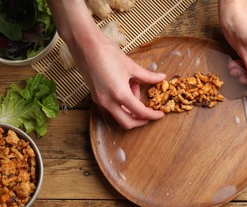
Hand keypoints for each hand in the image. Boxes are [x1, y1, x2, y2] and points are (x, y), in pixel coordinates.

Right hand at [47, 0, 165, 128]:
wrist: (85, 44)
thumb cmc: (107, 52)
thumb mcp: (131, 66)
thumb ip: (147, 76)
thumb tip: (162, 78)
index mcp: (120, 94)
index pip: (140, 112)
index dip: (152, 115)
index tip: (160, 114)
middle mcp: (108, 101)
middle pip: (127, 122)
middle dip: (140, 120)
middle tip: (149, 113)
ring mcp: (100, 100)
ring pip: (119, 115)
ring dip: (130, 109)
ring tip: (134, 87)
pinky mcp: (96, 97)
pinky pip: (112, 107)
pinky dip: (121, 103)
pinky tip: (126, 87)